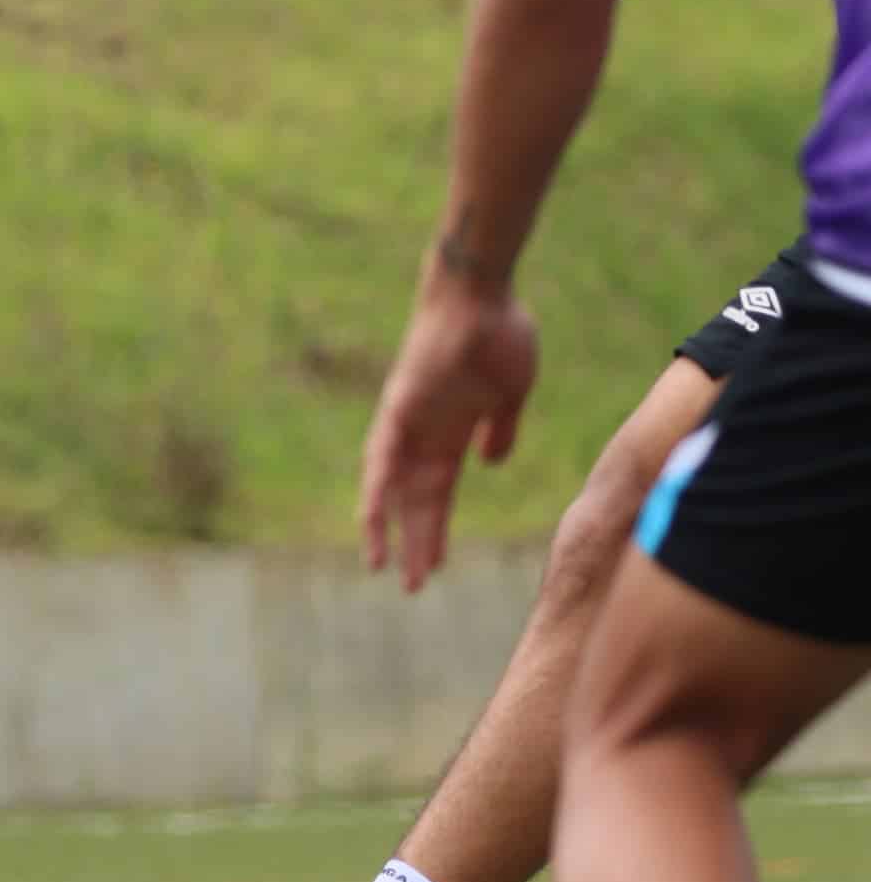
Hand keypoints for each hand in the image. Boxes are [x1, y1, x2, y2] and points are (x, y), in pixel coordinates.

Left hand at [358, 273, 540, 591]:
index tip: (436, 567)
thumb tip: (491, 461)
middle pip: (415, 501)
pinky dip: (376, 487)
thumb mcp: (510, 395)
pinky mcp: (399, 407)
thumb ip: (499, 429)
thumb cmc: (500, 336)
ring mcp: (408, 422)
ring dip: (387, 527)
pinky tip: (371, 518)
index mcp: (453, 436)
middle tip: (413, 586)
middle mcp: (425, 435)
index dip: (436, 530)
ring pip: (391, 487)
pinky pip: (382, 455)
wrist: (483, 295)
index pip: (439, 495)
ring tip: (384, 567)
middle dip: (415, 542)